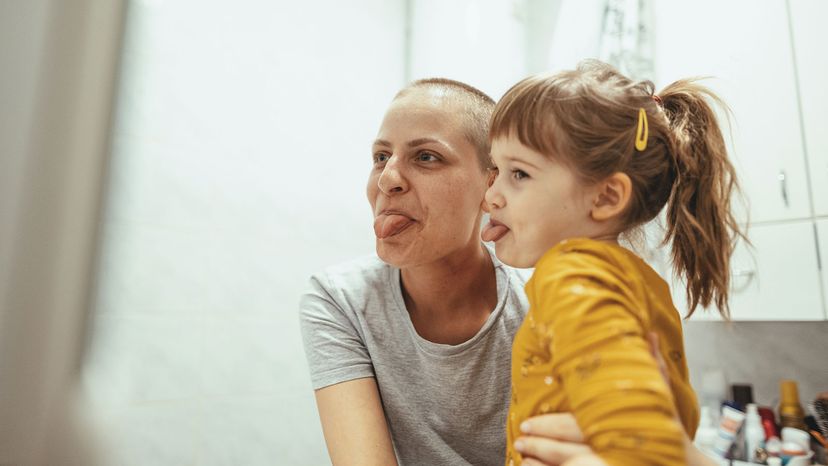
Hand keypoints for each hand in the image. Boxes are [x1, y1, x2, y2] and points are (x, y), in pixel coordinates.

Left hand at [514, 333, 716, 465]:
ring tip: (522, 456)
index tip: (524, 422)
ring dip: (541, 465)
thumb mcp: (661, 395)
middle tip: (519, 438)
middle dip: (540, 445)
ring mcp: (609, 465)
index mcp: (616, 427)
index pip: (574, 428)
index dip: (548, 427)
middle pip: (567, 451)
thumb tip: (649, 332)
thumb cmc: (668, 426)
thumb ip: (652, 365)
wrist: (684, 464)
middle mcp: (610, 450)